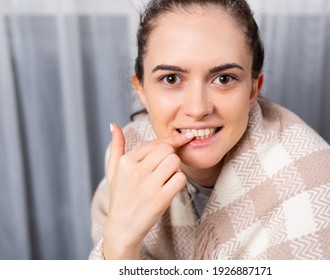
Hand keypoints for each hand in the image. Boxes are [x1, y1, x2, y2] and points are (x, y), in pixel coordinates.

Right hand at [102, 123, 193, 258]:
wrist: (122, 228)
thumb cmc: (120, 197)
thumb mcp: (113, 171)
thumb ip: (116, 146)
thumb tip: (113, 125)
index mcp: (126, 162)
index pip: (156, 143)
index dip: (172, 142)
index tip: (184, 139)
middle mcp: (136, 171)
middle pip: (168, 150)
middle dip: (172, 156)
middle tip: (168, 167)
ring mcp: (148, 185)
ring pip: (175, 162)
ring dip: (176, 169)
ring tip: (167, 178)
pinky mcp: (160, 199)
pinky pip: (180, 179)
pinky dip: (179, 182)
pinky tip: (170, 188)